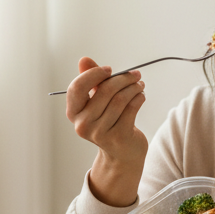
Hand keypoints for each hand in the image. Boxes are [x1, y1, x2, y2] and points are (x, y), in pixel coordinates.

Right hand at [66, 57, 147, 205]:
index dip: (94, 74)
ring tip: (139, 86)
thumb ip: (91, 80)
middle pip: (104, 91)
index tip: (109, 70)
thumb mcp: (96, 101)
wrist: (122, 153)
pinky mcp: (118, 138)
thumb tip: (83, 60)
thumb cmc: (109, 121)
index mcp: (73, 113)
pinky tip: (141, 96)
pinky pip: (131, 109)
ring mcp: (100, 133)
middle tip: (135, 75)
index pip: (77, 87)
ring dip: (134, 88)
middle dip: (123, 79)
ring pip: (120, 99)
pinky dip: (139, 98)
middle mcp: (83, 124)